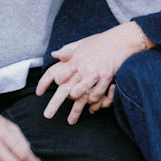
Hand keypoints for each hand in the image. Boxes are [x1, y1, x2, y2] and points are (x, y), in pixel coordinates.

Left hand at [36, 22, 150, 118]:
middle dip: (54, 104)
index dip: (44, 83)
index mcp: (72, 59)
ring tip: (71, 120)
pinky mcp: (104, 79)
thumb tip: (54, 55)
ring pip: (79, 96)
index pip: (53, 72)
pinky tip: (90, 110)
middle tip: (48, 115)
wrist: (120, 40)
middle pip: (63, 89)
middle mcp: (80, 68)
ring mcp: (92, 74)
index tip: (39, 93)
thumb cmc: (101, 41)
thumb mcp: (81, 43)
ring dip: (75, 109)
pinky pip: (96, 96)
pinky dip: (93, 104)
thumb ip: (67, 50)